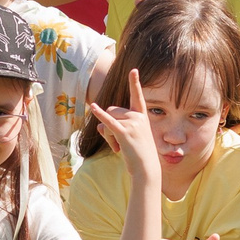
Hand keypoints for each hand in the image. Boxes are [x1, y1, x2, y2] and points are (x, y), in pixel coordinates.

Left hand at [86, 69, 161, 183]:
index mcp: (142, 116)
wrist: (146, 169)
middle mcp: (138, 117)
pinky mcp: (124, 132)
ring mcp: (132, 124)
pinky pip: (108, 122)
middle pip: (113, 110)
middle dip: (109, 125)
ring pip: (108, 119)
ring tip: (119, 147)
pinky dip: (99, 115)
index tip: (133, 70)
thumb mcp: (128, 136)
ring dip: (107, 134)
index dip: (134, 83)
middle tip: (119, 144)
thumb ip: (114, 126)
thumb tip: (99, 125)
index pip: (137, 97)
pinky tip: (93, 107)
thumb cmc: (138, 154)